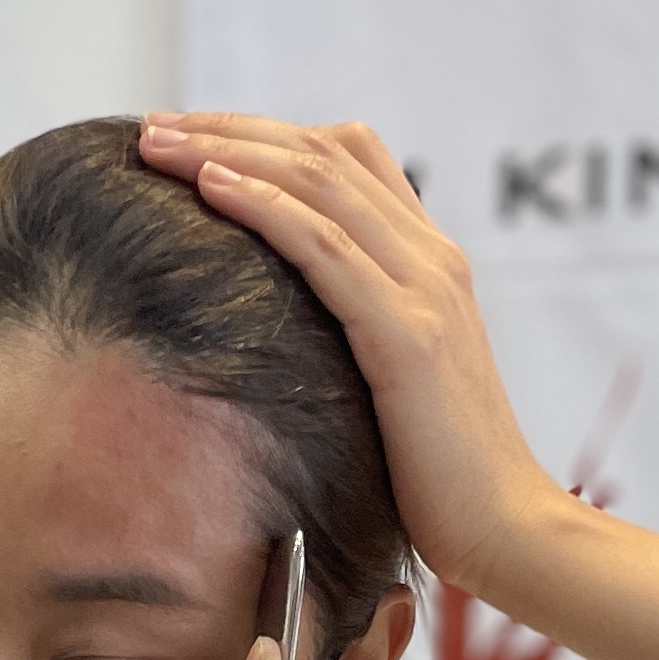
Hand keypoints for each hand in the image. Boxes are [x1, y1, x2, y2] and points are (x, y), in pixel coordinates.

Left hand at [136, 113, 556, 601]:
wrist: (507, 532)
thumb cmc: (443, 483)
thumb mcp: (397, 391)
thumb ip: (359, 342)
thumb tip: (286, 341)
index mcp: (432, 265)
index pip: (351, 158)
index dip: (266, 135)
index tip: (191, 140)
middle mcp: (434, 259)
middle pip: (323, 153)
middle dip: (228, 129)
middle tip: (151, 128)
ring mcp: (425, 290)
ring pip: (317, 182)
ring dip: (226, 151)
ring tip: (156, 143)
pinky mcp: (407, 336)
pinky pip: (322, 246)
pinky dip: (262, 205)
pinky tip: (207, 186)